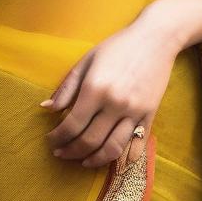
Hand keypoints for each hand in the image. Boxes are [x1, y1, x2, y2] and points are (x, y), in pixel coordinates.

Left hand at [42, 16, 178, 168]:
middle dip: (71, 151)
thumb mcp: (87, 60)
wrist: (155, 39)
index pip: (72, 125)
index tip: (51, 141)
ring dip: (94, 161)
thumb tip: (47, 108)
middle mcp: (115, 103)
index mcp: (95, 88)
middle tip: (61, 153)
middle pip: (89, 141)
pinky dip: (123, 159)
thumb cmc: (117, 47)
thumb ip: (67, 87)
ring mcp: (134, 112)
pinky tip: (111, 159)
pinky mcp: (150, 115)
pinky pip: (137, 146)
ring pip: (112, 149)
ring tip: (82, 161)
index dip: (58, 138)